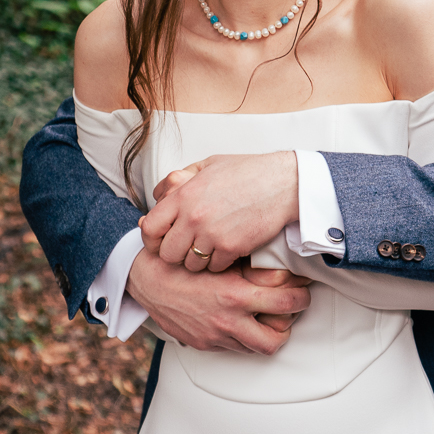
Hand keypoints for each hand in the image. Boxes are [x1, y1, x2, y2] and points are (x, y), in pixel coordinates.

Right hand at [126, 255, 310, 354]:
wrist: (145, 279)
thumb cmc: (182, 262)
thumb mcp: (220, 258)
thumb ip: (249, 266)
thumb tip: (278, 267)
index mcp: (235, 296)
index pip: (285, 304)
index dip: (300, 298)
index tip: (302, 291)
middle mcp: (227, 321)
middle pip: (274, 340)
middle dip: (286, 327)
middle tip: (288, 313)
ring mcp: (214, 336)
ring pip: (253, 347)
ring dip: (263, 334)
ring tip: (265, 317)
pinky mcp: (203, 344)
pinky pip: (231, 347)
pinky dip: (240, 336)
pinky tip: (238, 320)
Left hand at [140, 152, 299, 272]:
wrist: (283, 183)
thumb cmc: (248, 172)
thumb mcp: (208, 165)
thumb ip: (181, 179)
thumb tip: (159, 193)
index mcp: (183, 194)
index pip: (150, 228)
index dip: (152, 239)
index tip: (161, 241)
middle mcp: (193, 216)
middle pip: (167, 253)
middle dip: (175, 254)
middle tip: (187, 247)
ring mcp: (212, 233)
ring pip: (191, 264)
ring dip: (198, 260)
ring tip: (209, 248)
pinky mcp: (232, 247)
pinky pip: (214, 267)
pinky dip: (219, 262)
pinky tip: (227, 249)